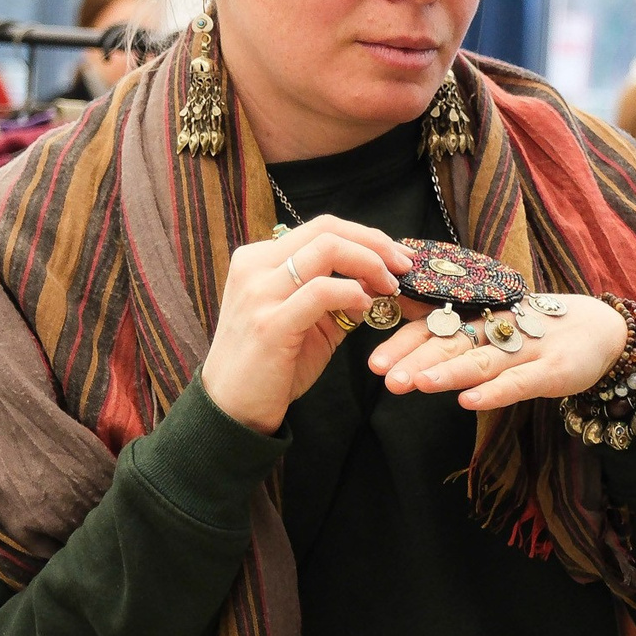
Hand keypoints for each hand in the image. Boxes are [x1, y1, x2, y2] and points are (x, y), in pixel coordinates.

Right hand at [199, 216, 411, 434]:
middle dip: (375, 243)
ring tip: (389, 288)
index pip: (321, 228)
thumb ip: (335, 295)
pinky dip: (353, 293)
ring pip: (327, 249)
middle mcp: (254, 267)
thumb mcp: (303, 319)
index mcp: (258, 259)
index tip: (395, 255)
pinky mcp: (270, 323)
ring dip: (370, 264)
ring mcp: (259, 292)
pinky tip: (365, 307)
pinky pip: (322, 291)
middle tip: (403, 266)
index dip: (365, 236)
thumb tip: (379, 278)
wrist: (233, 408)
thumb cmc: (271, 364)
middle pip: (327, 230)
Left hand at [369, 294, 626, 412]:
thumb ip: (461, 333)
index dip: (405, 342)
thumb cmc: (546, 332)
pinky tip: (469, 402)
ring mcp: (530, 347)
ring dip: (448, 371)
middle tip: (385, 378)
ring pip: (482, 359)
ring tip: (417, 384)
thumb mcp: (501, 327)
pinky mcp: (555, 369)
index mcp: (485, 317)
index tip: (374, 363)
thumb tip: (406, 335)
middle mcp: (502, 328)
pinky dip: (494, 392)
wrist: (608, 331)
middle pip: (453, 341)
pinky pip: (521, 381)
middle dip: (417, 359)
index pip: (438, 325)